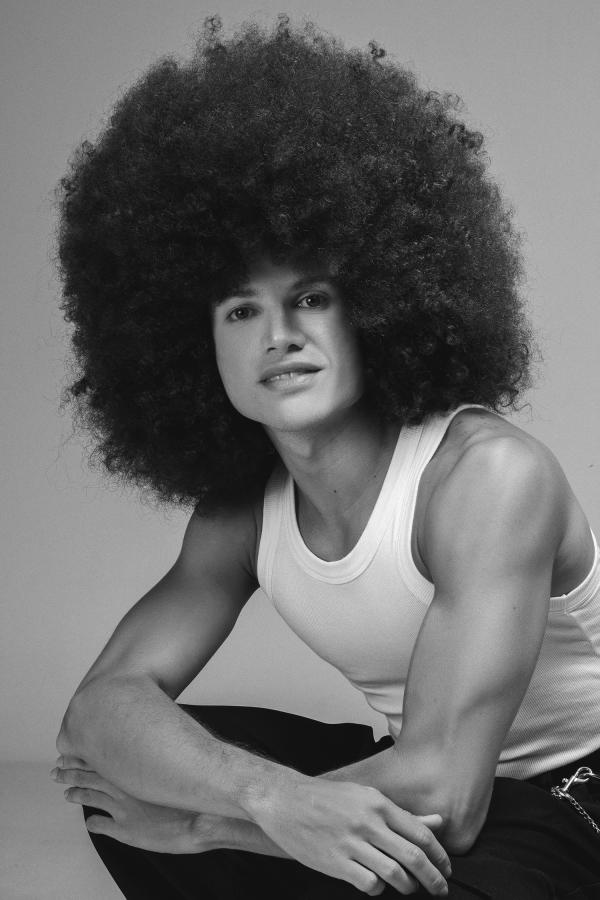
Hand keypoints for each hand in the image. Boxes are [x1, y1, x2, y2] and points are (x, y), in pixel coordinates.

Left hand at [52, 755, 224, 853]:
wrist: (201, 816)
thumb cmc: (194, 784)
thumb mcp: (176, 756)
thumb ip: (159, 748)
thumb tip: (156, 732)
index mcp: (130, 766)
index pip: (96, 756)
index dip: (80, 754)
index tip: (66, 752)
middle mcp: (121, 785)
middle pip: (87, 775)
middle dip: (70, 772)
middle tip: (55, 770)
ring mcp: (121, 808)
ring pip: (89, 798)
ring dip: (76, 794)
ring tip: (66, 793)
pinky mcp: (125, 829)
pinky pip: (101, 825)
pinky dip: (92, 823)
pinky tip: (89, 823)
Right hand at [247, 774, 450, 895]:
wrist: (284, 800)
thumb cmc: (327, 798)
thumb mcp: (365, 796)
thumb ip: (401, 814)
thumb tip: (437, 822)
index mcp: (378, 803)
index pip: (420, 833)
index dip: (439, 855)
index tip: (446, 868)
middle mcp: (368, 822)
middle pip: (413, 856)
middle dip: (433, 878)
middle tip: (441, 889)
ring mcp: (351, 843)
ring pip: (394, 874)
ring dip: (408, 887)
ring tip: (410, 888)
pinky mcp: (336, 862)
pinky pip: (369, 884)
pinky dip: (378, 888)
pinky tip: (376, 884)